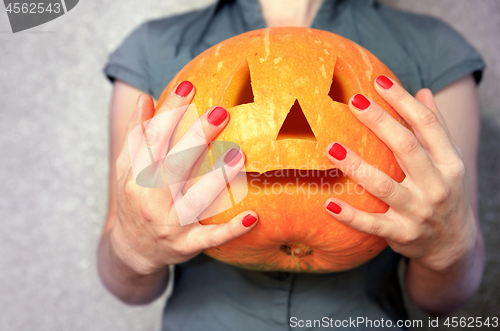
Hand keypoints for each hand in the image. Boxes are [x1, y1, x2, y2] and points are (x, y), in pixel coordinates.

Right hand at [111, 81, 257, 274]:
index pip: (153, 140)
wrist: (131, 250)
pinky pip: (211, 238)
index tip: (188, 87)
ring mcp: (170, 224)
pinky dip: (231, 230)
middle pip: (175, 166)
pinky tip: (254, 216)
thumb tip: (145, 97)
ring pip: (195, 200)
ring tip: (239, 155)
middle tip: (221, 112)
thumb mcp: (127, 169)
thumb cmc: (134, 201)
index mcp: (136, 177)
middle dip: (197, 139)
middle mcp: (151, 200)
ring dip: (217, 179)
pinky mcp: (187, 245)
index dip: (169, 112)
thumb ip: (137, 135)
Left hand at [324, 75, 477, 271]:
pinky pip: (372, 225)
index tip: (378, 81)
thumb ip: (435, 128)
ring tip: (331, 148)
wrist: (453, 244)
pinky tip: (328, 203)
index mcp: (449, 163)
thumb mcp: (447, 161)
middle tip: (353, 101)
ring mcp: (419, 212)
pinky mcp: (402, 234)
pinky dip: (350, 215)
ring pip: (384, 186)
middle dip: (380, 122)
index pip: (427, 125)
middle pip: (406, 148)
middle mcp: (436, 186)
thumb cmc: (445, 191)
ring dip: (357, 167)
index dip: (403, 101)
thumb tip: (422, 91)